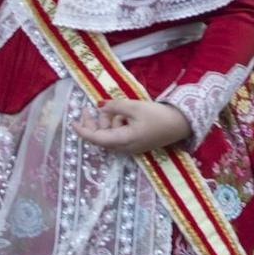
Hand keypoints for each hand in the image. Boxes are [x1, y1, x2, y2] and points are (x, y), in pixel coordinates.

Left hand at [74, 98, 191, 154]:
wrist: (182, 124)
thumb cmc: (158, 116)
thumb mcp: (134, 107)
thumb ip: (115, 107)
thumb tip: (99, 106)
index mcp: (123, 141)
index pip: (96, 139)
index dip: (83, 131)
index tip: (72, 122)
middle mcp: (125, 148)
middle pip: (102, 138)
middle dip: (93, 123)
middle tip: (87, 108)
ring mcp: (131, 147)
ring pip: (111, 136)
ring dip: (108, 121)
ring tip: (117, 107)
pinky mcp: (137, 143)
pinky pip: (120, 135)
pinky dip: (117, 124)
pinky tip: (124, 113)